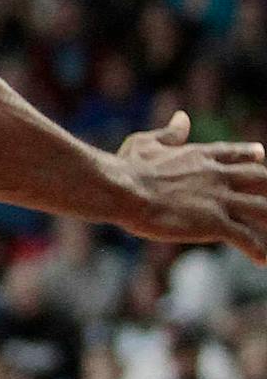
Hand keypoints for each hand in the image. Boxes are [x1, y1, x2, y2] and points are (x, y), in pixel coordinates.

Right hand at [116, 110, 266, 259]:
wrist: (125, 191)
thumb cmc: (129, 167)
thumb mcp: (147, 142)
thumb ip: (169, 133)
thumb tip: (182, 118)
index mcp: (200, 155)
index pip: (233, 153)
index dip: (249, 154)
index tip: (260, 154)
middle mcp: (217, 175)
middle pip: (259, 178)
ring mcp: (220, 199)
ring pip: (262, 208)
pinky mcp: (215, 223)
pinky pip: (246, 238)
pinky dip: (257, 250)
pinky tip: (262, 261)